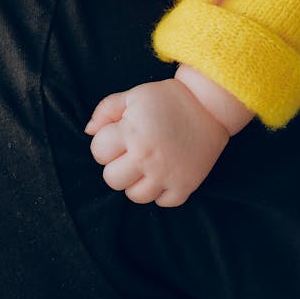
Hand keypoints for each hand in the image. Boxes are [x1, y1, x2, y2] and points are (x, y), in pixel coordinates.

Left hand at [85, 78, 229, 206]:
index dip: (106, 143)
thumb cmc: (168, 98)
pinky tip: (164, 173)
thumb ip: (106, 110)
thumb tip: (89, 131)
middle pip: (112, 179)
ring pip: (134, 196)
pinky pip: (162, 203)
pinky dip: (161, 191)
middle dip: (117, 165)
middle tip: (131, 151)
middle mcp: (147, 157)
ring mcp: (167, 174)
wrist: (210, 105)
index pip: (99, 152)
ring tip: (147, 164)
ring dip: (137, 181)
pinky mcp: (185, 186)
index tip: (119, 135)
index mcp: (132, 132)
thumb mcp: (135, 95)